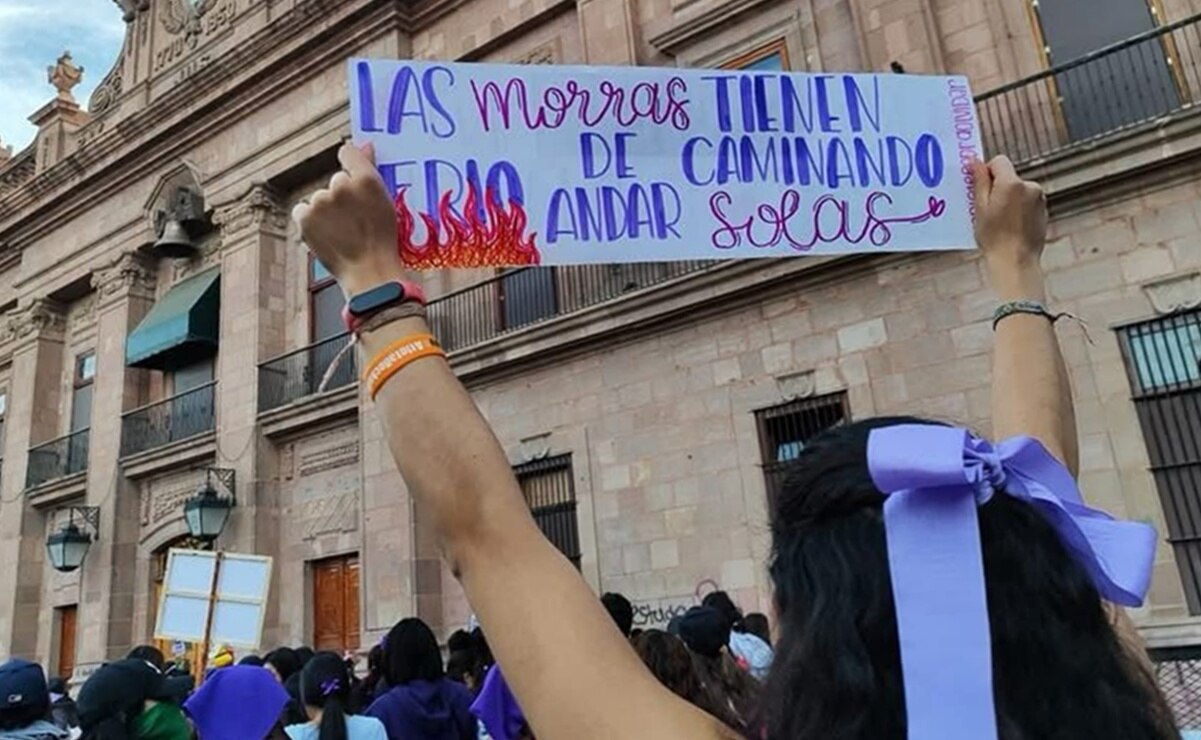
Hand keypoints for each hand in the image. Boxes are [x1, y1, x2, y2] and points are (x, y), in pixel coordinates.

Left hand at [292, 142, 406, 295]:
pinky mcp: (304, 218)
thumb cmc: (383, 240)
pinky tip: (327, 234)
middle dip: (342, 195)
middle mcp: (341, 186)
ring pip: (321, 198)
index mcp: (367, 180)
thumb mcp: (386, 203)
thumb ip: (371, 171)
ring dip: (327, 210)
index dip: (350, 163)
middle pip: (337, 181)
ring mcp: (320, 202)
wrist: (369, 273)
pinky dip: (311, 220)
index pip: (348, 153)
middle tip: (355, 220)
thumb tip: (364, 144)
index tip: (353, 176)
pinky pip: (303, 210)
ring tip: (343, 233)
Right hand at [971, 155, 1046, 268]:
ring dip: (1009, 199)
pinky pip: (1028, 202)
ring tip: (1001, 222)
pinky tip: (1012, 227)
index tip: (981, 189)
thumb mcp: (979, 208)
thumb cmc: (994, 237)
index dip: (987, 172)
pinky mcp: (1044, 211)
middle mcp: (1030, 186)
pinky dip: (1019, 209)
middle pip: (1010, 177)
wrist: (1015, 261)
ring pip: (1019, 190)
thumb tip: (975, 161)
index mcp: (1012, 183)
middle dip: (998, 188)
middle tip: (988, 210)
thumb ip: (979, 181)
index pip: (999, 161)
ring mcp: (1039, 199)